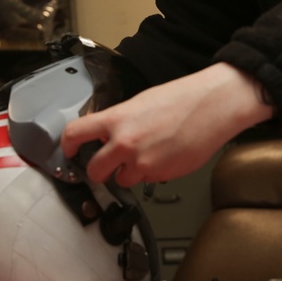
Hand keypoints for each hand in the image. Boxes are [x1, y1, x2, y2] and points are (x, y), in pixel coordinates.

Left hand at [61, 62, 273, 186]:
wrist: (213, 106)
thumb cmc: (183, 99)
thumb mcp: (141, 102)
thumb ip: (120, 121)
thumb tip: (107, 134)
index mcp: (117, 119)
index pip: (75, 134)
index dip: (68, 146)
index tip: (69, 151)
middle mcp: (125, 143)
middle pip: (94, 171)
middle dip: (100, 170)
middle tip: (108, 164)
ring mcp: (143, 163)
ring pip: (122, 180)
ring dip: (130, 173)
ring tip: (147, 155)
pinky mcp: (161, 175)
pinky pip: (147, 181)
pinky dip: (152, 173)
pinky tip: (164, 156)